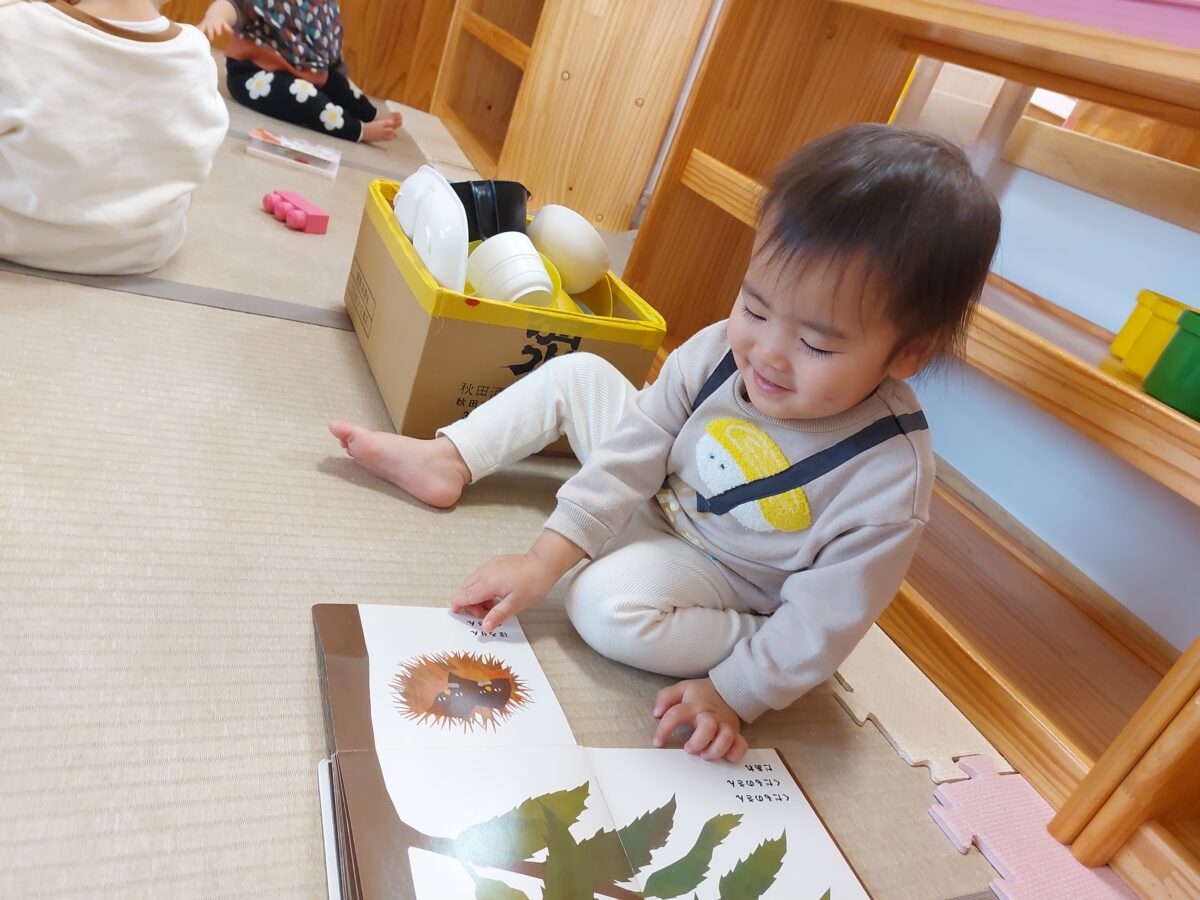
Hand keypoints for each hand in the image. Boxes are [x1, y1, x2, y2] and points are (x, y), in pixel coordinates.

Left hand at [199, 0, 235, 38]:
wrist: (215, 14)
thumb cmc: (208, 23)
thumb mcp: (203, 25)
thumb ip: (199, 30)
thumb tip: (192, 34)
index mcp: (205, 25)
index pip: (202, 29)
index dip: (201, 32)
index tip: (200, 37)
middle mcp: (211, 23)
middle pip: (210, 28)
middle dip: (210, 32)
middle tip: (211, 39)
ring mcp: (217, 23)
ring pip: (217, 26)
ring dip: (218, 29)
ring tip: (219, 34)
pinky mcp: (223, 22)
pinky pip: (226, 26)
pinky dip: (229, 29)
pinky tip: (231, 33)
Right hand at [450, 530, 584, 631]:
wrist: (543, 563)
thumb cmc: (533, 583)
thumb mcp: (515, 604)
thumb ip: (497, 615)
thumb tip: (485, 627)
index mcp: (487, 583)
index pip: (463, 595)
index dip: (458, 606)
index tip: (459, 614)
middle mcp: (484, 572)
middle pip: (465, 588)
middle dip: (468, 603)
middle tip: (483, 614)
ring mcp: (489, 565)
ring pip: (472, 582)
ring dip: (475, 595)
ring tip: (493, 605)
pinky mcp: (495, 563)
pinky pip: (480, 576)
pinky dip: (482, 587)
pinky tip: (496, 594)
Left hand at [653, 678, 747, 762]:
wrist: (729, 689)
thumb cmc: (702, 694)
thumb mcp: (682, 688)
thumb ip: (665, 697)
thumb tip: (657, 713)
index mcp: (694, 705)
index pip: (676, 714)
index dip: (664, 729)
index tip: (658, 742)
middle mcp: (710, 716)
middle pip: (707, 727)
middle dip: (697, 742)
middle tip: (689, 749)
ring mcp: (724, 724)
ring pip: (726, 738)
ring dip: (715, 750)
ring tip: (705, 755)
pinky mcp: (736, 733)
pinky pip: (740, 746)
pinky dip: (734, 754)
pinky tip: (724, 756)